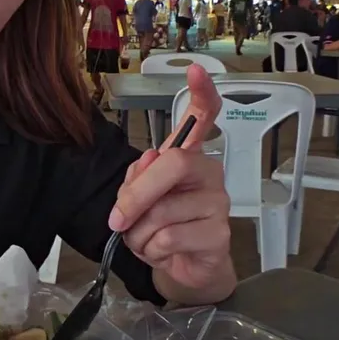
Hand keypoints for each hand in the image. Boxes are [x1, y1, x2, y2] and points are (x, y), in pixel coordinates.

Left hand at [108, 65, 233, 290]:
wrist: (181, 269)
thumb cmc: (160, 227)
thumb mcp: (139, 199)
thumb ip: (137, 178)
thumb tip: (148, 161)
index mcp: (188, 159)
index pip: (203, 119)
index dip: (201, 94)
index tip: (195, 70)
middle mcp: (209, 174)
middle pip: (171, 165)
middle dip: (136, 196)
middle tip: (118, 220)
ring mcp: (219, 203)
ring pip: (162, 212)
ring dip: (139, 235)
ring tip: (146, 241)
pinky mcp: (219, 235)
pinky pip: (169, 238)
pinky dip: (152, 251)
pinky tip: (161, 253)